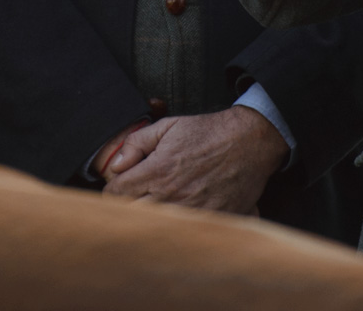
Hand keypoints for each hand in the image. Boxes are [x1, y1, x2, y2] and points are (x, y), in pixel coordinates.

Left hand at [102, 106, 287, 213]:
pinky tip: (176, 220)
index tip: (120, 185)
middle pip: (130, 217)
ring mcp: (191, 213)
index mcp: (157, 172)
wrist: (249, 142)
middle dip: (125, 208)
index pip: (115, 194)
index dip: (113, 189)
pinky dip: (176, 231)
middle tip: (132, 198)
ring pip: (153, 230)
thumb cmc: (208, 133)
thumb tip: (115, 165)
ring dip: (148, 221)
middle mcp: (171, 196)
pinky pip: (183, 237)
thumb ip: (136, 143)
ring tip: (154, 208)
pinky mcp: (209, 222)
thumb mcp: (168, 126)